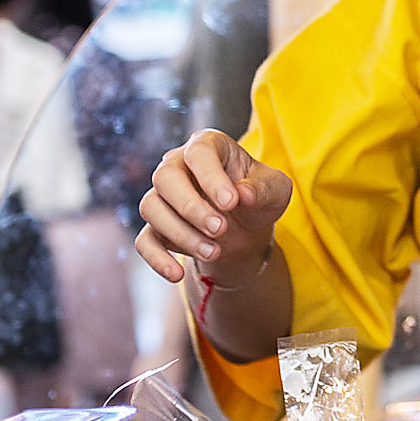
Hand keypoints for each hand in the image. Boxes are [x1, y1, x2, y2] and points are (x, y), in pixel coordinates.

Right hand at [134, 129, 292, 285]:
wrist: (248, 226)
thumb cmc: (260, 196)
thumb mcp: (276, 190)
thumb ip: (263, 188)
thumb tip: (242, 194)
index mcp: (209, 146)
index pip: (199, 152)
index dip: (211, 177)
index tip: (231, 203)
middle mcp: (178, 165)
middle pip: (165, 177)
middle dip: (191, 206)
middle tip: (220, 229)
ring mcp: (163, 196)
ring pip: (152, 207)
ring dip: (180, 233)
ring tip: (214, 251)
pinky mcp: (157, 226)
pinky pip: (144, 240)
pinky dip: (156, 258)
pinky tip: (176, 274)